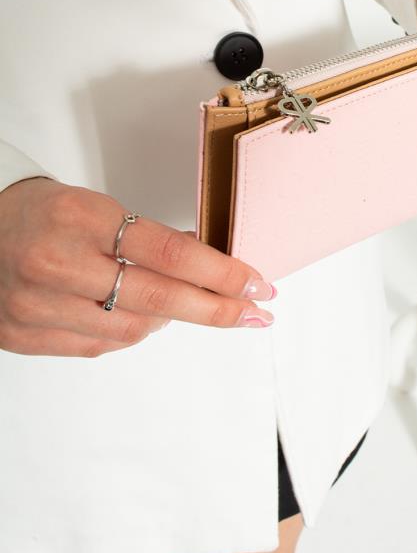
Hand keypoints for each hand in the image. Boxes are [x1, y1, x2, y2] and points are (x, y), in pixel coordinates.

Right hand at [0, 178, 275, 357]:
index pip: (168, 252)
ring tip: (185, 303)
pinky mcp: (24, 337)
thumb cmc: (38, 213)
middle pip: (159, 298)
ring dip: (170, 318)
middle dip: (217, 309)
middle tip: (256, 312)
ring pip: (132, 330)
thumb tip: (207, 261)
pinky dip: (129, 332)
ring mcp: (37, 307)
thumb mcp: (95, 206)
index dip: (221, 272)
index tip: (256, 283)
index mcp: (78, 219)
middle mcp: (56, 266)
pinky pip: (98, 346)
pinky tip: (141, 315)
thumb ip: (148, 238)